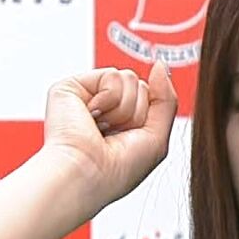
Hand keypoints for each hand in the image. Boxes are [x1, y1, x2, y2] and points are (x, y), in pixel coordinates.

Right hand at [41, 65, 178, 206]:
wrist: (86, 174)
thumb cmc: (117, 170)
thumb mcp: (157, 138)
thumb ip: (165, 99)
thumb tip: (160, 65)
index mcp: (122, 123)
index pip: (149, 98)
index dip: (146, 117)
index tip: (128, 140)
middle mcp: (105, 108)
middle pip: (141, 86)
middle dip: (135, 113)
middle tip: (114, 134)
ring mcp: (88, 96)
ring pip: (129, 78)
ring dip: (122, 109)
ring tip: (102, 127)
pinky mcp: (72, 86)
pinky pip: (112, 75)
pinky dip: (108, 99)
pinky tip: (92, 117)